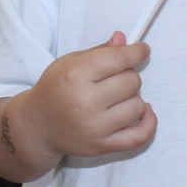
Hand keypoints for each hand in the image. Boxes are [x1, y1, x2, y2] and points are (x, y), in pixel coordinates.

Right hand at [21, 31, 156, 160]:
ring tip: (117, 97)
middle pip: (131, 81)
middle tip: (115, 78)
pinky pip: (140, 136)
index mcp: (75, 75)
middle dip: (128, 75)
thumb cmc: (55, 89)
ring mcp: (95, 127)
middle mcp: (86, 102)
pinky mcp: (103, 146)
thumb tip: (123, 39)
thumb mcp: (69, 63)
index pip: (118, 59)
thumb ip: (98, 51)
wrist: (38, 125)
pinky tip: (144, 112)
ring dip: (133, 98)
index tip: (142, 49)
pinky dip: (149, 122)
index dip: (136, 51)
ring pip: (138, 106)